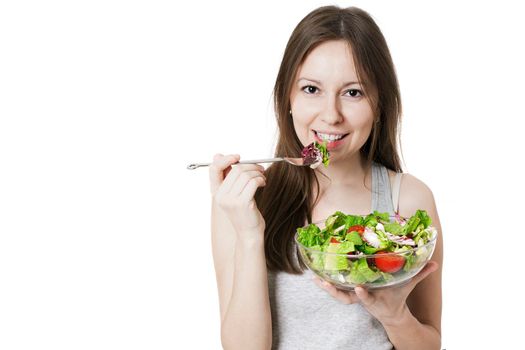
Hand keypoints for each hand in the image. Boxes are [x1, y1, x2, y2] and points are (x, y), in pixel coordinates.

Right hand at [209, 153, 266, 235]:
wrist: (249, 233)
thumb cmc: (244, 213)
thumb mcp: (232, 194)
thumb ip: (227, 177)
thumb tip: (218, 155)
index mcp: (217, 193)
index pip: (214, 169)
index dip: (226, 159)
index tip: (238, 157)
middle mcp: (221, 196)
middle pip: (236, 170)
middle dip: (251, 166)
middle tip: (260, 169)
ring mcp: (231, 200)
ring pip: (246, 175)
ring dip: (258, 173)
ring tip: (262, 178)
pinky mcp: (243, 203)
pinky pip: (253, 182)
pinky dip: (260, 179)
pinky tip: (263, 183)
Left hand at [313, 261, 438, 324]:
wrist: (390, 313)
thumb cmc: (396, 296)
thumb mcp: (407, 286)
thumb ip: (419, 273)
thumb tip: (434, 263)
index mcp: (376, 297)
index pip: (368, 297)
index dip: (363, 295)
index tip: (358, 289)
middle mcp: (363, 297)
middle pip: (347, 299)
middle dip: (336, 293)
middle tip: (324, 284)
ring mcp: (355, 297)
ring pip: (338, 296)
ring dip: (327, 288)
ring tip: (316, 279)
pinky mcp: (350, 294)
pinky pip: (335, 290)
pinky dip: (325, 283)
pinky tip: (315, 275)